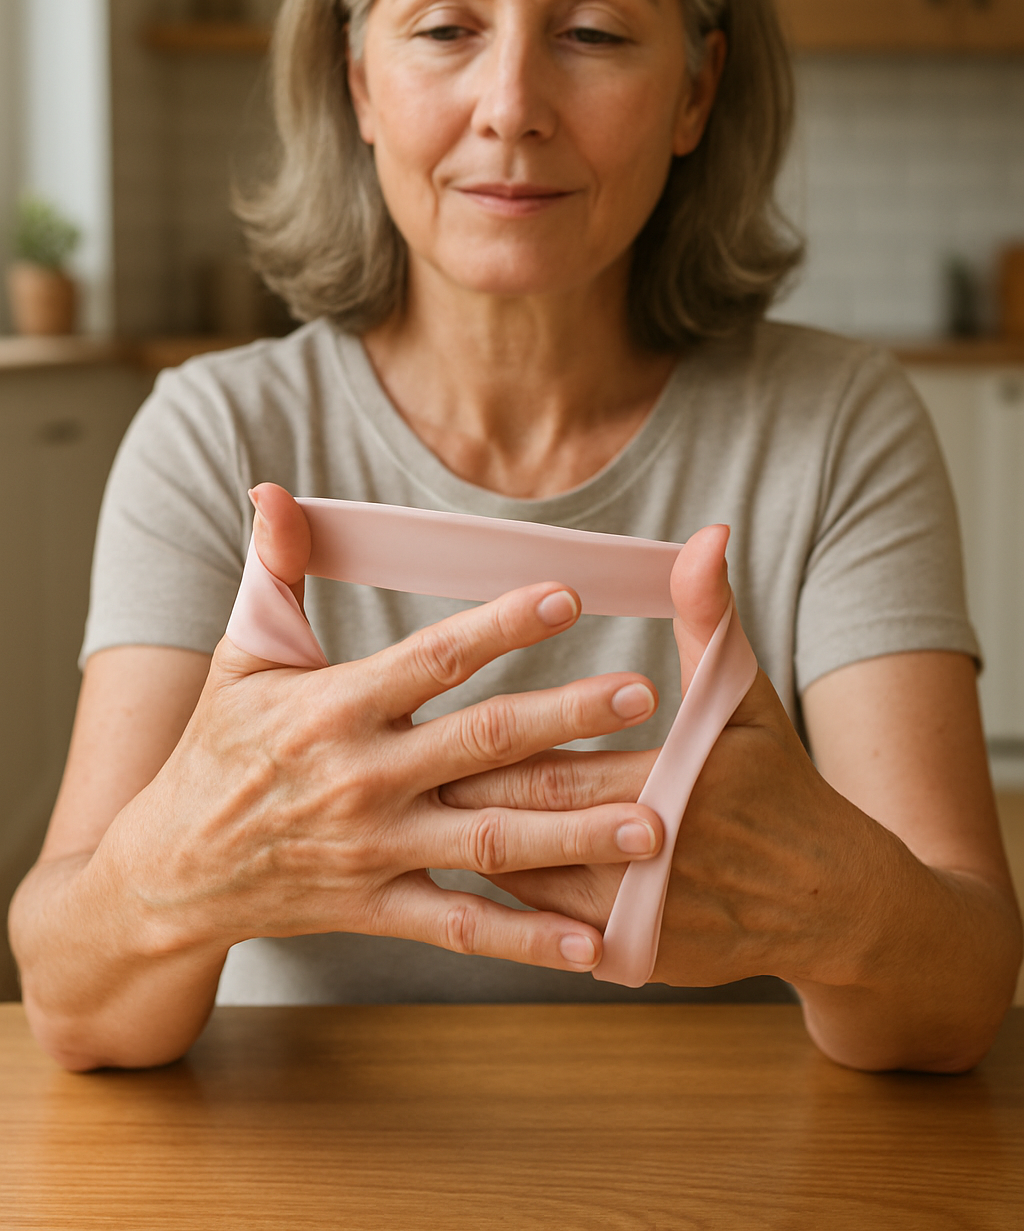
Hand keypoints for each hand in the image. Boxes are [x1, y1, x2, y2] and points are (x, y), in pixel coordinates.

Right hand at [115, 483, 665, 975]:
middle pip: (482, 742)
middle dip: (567, 716)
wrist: (172, 869)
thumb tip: (272, 490)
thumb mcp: (244, 654)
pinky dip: (527, 940)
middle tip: (643, 695)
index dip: (501, 626)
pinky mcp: (380, 909)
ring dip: (574, 832)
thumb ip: (275, 571)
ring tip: (653, 821)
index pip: (433, 660)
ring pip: (489, 839)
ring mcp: (376, 850)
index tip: (569, 596)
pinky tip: (593, 945)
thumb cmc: (219, 749)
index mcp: (336, 706)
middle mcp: (363, 778)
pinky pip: (461, 927)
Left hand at [441, 525, 874, 989]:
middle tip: (405, 770)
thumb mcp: (746, 695)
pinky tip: (460, 874)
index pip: (558, 769)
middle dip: (466, 799)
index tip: (440, 724)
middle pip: (532, 826)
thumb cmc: (780, 782)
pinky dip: (506, 904)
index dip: (497, 750)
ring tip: (414, 818)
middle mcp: (650, 860)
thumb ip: (709, 617)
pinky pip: (549, 930)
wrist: (829, 899)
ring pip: (530, 886)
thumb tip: (703, 538)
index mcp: (673, 787)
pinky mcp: (633, 959)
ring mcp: (639, 918)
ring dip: (472, 853)